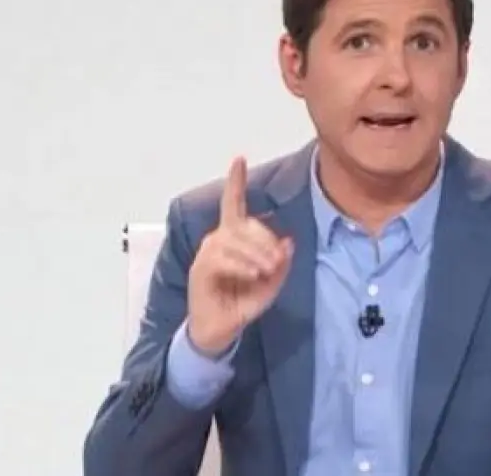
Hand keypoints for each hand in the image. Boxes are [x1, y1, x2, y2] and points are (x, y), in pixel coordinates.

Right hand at [187, 156, 292, 356]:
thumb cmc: (242, 303)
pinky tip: (252, 275)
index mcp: (233, 238)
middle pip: (245, 225)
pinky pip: (223, 259)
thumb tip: (289, 242)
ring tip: (266, 272)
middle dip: (266, 241)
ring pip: (234, 241)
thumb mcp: (270, 285)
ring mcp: (207, 253)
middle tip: (277, 263)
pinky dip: (242, 266)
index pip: (233, 204)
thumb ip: (281, 264)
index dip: (235, 182)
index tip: (239, 159)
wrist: (219, 330)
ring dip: (256, 255)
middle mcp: (217, 239)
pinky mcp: (200, 270)